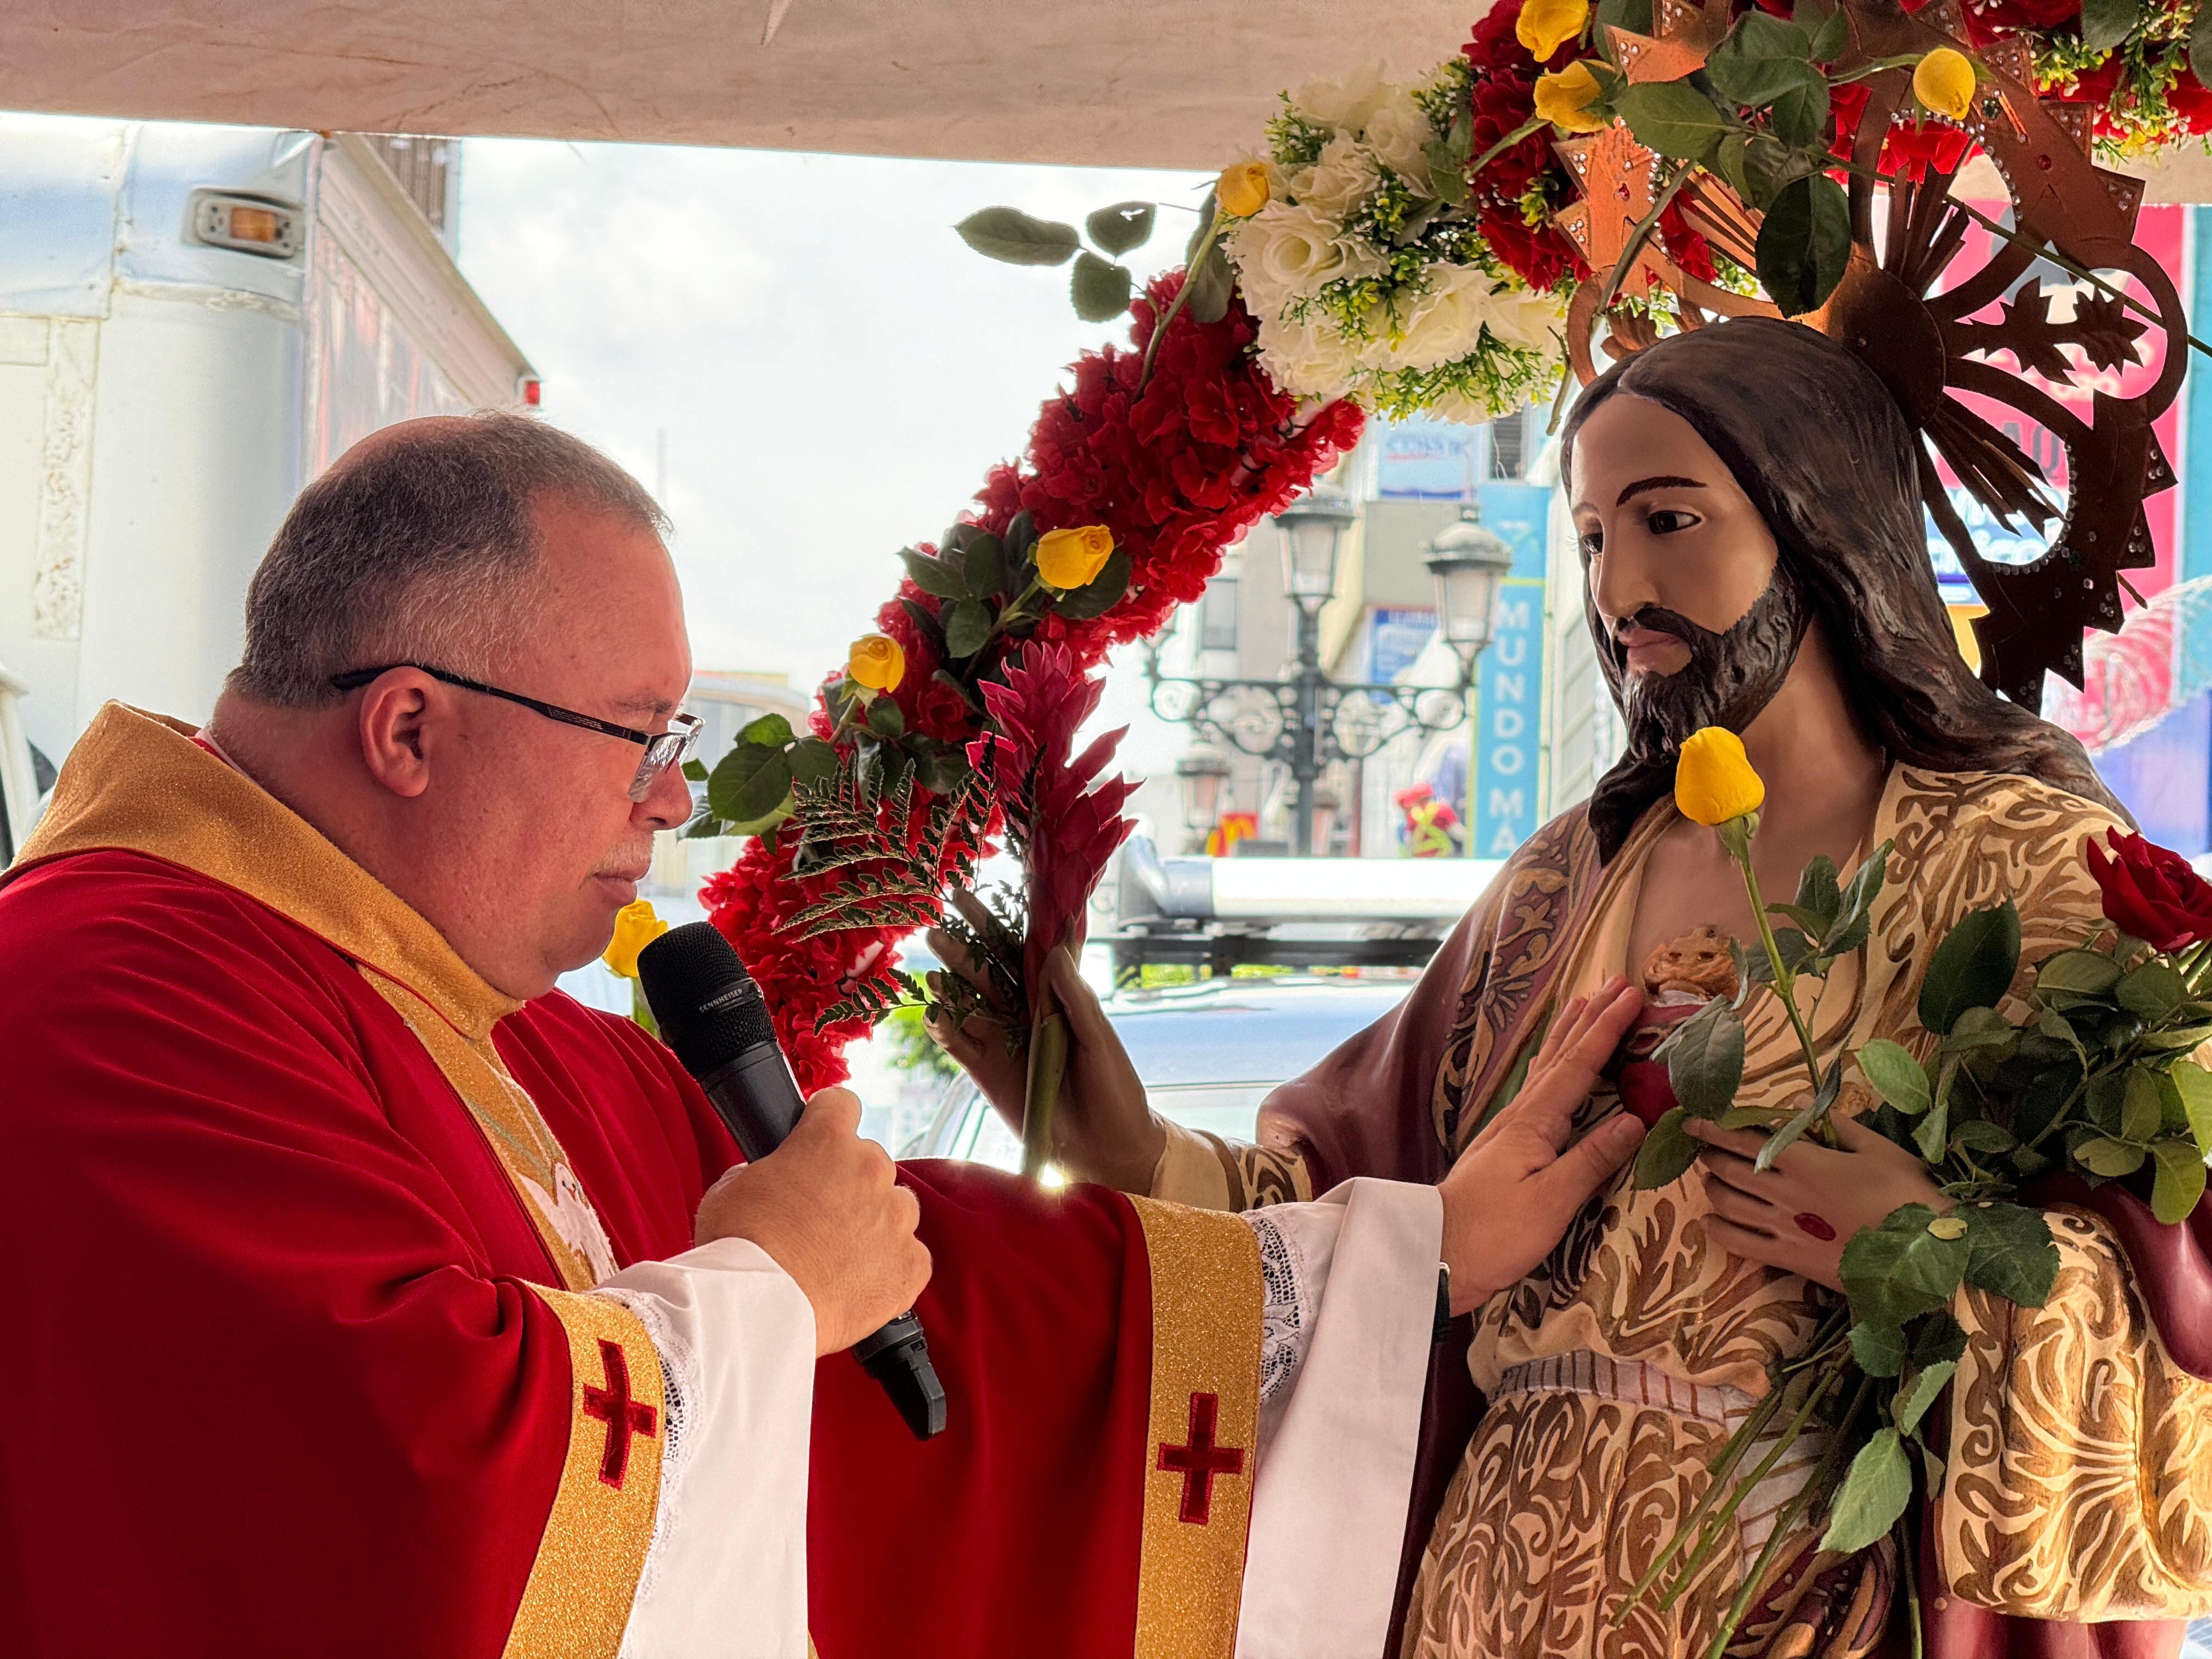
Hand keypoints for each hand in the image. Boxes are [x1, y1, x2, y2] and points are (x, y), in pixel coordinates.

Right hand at [694, 1089, 930, 1355]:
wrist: (760, 1311)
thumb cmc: (739, 1251)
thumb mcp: (732, 1189)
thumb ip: (763, 1171)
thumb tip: (772, 1177)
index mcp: (828, 1141)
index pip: (841, 1104)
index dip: (827, 1122)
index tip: (821, 1141)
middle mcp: (871, 1170)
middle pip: (871, 1163)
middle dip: (849, 1183)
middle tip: (818, 1217)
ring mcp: (896, 1218)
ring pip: (897, 1208)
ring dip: (876, 1223)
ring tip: (839, 1255)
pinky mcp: (911, 1264)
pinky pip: (910, 1257)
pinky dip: (891, 1268)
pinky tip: (858, 1283)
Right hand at [925, 893, 1164, 1191]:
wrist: (1106, 1148)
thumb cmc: (1115, 1090)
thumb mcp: (1100, 1041)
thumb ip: (1076, 999)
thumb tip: (1058, 950)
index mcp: (1053, 997)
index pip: (1019, 951)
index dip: (994, 924)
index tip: (969, 898)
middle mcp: (1023, 1014)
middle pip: (986, 973)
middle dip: (962, 951)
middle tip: (936, 930)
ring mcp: (1003, 1042)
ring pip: (968, 1005)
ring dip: (948, 988)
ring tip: (930, 972)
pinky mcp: (987, 1072)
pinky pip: (959, 1045)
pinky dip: (944, 1029)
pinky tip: (933, 1014)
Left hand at [1440, 977, 1648, 1312]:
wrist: (1433, 1256)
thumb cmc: (1493, 1235)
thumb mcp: (1551, 1202)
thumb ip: (1592, 1160)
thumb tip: (1634, 1119)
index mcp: (1534, 1123)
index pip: (1578, 1066)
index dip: (1606, 1029)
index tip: (1631, 994)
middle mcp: (1519, 1117)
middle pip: (1559, 1056)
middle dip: (1589, 1019)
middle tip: (1615, 983)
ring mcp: (1508, 1131)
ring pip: (1545, 1070)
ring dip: (1568, 1036)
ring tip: (1582, 1006)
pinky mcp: (1503, 1149)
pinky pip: (1537, 1091)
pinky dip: (1551, 1068)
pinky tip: (1550, 1071)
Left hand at [1685, 1110, 1951, 1291]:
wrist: (1929, 1258)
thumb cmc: (1909, 1196)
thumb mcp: (1878, 1149)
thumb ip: (1835, 1124)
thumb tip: (1799, 1104)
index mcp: (1805, 1161)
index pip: (1744, 1138)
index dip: (1713, 1127)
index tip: (1692, 1118)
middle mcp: (1785, 1194)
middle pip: (1729, 1169)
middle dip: (1710, 1155)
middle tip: (1705, 1148)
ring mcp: (1785, 1229)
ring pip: (1727, 1204)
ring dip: (1712, 1188)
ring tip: (1710, 1179)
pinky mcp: (1790, 1260)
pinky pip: (1739, 1245)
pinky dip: (1717, 1231)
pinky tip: (1709, 1222)